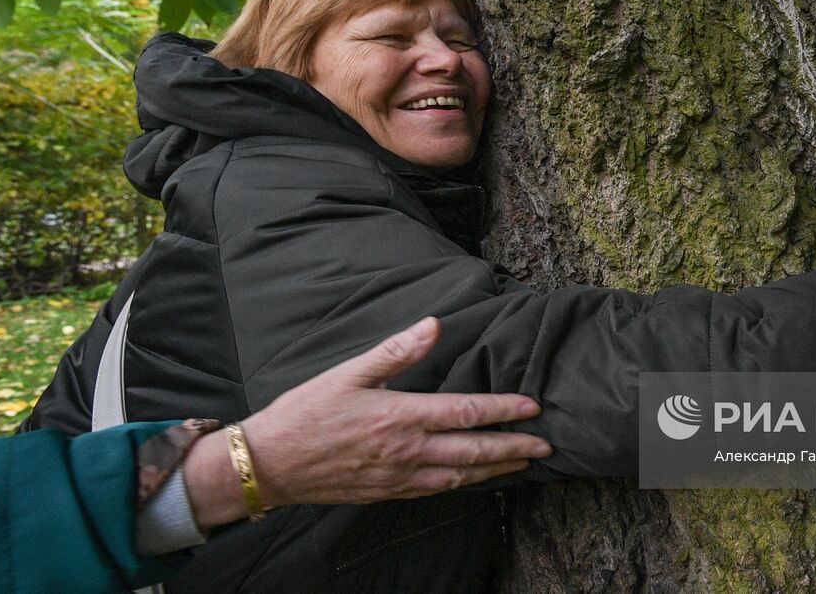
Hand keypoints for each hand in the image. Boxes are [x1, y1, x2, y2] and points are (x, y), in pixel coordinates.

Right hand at [183, 317, 550, 526]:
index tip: (533, 407)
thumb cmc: (305, 412)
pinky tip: (473, 478)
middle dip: (514, 447)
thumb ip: (396, 350)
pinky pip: (436, 490)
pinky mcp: (387, 492)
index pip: (466, 413)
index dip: (504, 410)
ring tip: (522, 464)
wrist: (269, 464)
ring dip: (495, 470)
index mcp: (401, 416)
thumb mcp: (349, 371)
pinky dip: (463, 484)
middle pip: (473, 451)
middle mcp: (406, 451)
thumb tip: (433, 324)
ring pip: (459, 476)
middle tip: (546, 444)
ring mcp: (398, 477)